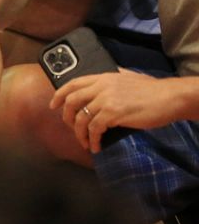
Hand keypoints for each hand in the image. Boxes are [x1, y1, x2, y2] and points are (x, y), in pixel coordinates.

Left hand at [51, 70, 181, 153]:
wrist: (169, 97)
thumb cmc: (151, 91)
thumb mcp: (127, 78)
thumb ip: (110, 82)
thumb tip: (97, 87)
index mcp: (103, 77)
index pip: (73, 83)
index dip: (59, 95)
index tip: (53, 106)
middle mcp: (101, 86)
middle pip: (72, 101)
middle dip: (67, 118)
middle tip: (72, 128)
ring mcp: (106, 99)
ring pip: (81, 118)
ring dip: (80, 133)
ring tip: (85, 142)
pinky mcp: (113, 113)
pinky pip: (94, 129)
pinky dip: (92, 140)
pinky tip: (96, 146)